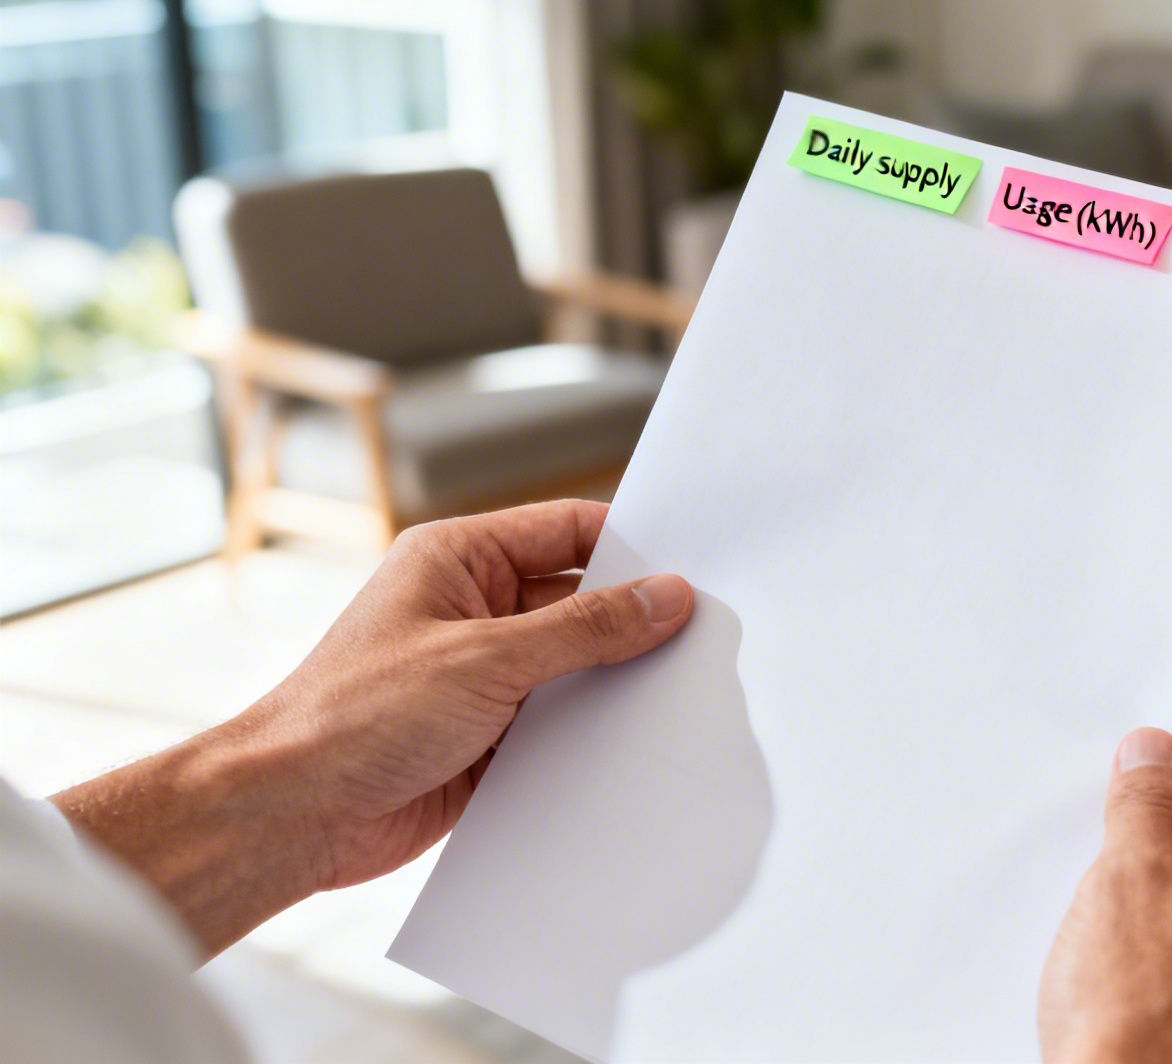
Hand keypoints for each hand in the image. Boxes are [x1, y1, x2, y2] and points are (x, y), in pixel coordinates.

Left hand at [54, 500, 693, 956]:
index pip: (569, 530)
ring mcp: (482, 675)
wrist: (291, 816)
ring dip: (617, 683)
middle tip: (705, 637)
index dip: (633, 548)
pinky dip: (596, 734)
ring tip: (682, 694)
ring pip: (577, 666)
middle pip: (581, 600)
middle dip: (636, 621)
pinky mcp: (489, 737)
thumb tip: (667, 596)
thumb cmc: (353, 716)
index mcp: (459, 559)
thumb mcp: (486, 659)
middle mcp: (473, 609)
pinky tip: (638, 746)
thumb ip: (586, 627)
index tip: (696, 570)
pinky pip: (562, 723)